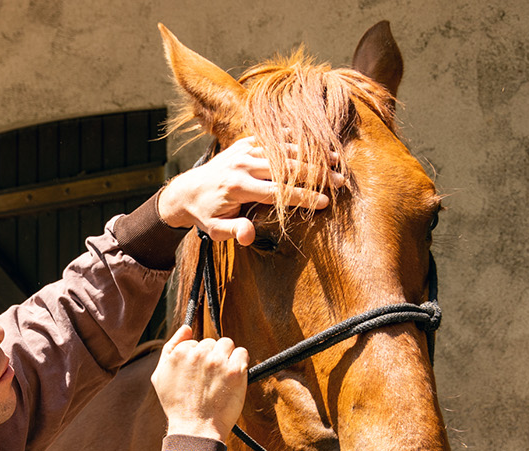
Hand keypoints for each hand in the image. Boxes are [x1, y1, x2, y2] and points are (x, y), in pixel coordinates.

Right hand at [150, 326, 249, 440]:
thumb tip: (186, 327)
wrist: (196, 429)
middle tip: (209, 379)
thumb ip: (170, 348)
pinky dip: (240, 363)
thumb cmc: (177, 405)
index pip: (194, 342)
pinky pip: (242, 353)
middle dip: (211, 357)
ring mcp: (218, 361)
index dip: (197, 359)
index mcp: (179, 353)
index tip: (198, 375)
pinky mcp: (236, 370)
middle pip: (211, 342)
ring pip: (227, 344)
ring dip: (226, 356)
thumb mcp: (160, 376)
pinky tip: (232, 377)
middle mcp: (199, 353)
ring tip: (221, 377)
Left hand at [156, 136, 343, 245]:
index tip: (325, 202)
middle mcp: (242, 165)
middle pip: (286, 168)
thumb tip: (249, 235)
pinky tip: (316, 143)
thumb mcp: (215, 230)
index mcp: (237, 187)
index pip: (277, 192)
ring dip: (311, 155)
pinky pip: (274, 138)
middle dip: (315, 174)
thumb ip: (234, 232)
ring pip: (284, 150)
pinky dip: (296, 140)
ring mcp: (244, 150)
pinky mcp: (245, 142)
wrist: (188, 189)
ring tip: (335, 161)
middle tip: (340, 181)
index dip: (303, 197)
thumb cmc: (206, 213)